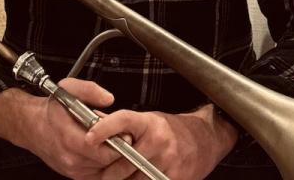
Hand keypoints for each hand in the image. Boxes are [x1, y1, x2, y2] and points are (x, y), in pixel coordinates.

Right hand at [0, 77, 124, 177]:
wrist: (33, 126)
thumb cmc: (51, 109)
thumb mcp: (69, 88)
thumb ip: (90, 90)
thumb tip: (108, 98)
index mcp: (68, 136)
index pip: (98, 147)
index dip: (115, 141)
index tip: (124, 132)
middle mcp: (70, 157)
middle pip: (104, 161)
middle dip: (117, 148)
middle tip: (123, 135)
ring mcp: (72, 169)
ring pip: (103, 170)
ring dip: (111, 157)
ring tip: (111, 140)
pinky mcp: (74, 175)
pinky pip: (97, 174)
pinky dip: (104, 164)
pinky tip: (103, 149)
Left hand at [85, 104, 238, 179]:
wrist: (204, 140)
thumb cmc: (172, 129)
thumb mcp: (148, 120)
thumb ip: (121, 124)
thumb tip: (93, 121)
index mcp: (150, 123)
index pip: (123, 120)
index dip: (105, 129)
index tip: (89, 137)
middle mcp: (159, 141)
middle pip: (122, 163)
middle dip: (107, 171)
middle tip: (98, 171)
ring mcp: (166, 163)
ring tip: (117, 176)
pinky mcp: (172, 179)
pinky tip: (134, 179)